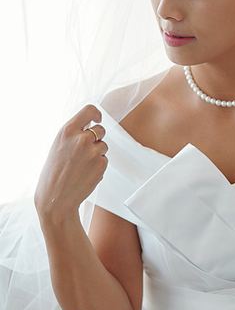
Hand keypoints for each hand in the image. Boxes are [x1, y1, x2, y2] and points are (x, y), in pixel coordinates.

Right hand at [35, 105, 107, 220]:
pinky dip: (98, 166)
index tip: (97, 119)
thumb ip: (74, 133)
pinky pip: (104, 160)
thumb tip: (91, 124)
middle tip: (84, 151)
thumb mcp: (58, 146)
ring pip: (103, 146)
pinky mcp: (101, 165)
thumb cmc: (54, 173)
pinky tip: (85, 174)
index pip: (89, 110)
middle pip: (100, 130)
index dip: (96, 114)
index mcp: (67, 131)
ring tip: (80, 166)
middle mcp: (81, 139)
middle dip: (96, 138)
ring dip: (96, 153)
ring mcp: (93, 152)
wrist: (55, 199)